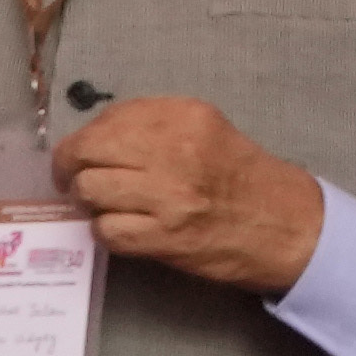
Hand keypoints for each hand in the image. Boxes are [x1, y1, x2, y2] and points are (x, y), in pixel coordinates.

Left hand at [51, 93, 330, 297]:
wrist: (284, 226)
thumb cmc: (242, 177)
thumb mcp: (206, 128)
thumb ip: (155, 124)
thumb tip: (97, 136)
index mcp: (184, 117)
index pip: (109, 119)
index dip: (84, 137)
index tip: (83, 152)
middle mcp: (175, 151)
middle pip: (89, 151)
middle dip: (71, 167)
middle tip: (72, 179)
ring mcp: (169, 196)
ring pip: (91, 190)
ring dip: (88, 200)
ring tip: (102, 204)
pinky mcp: (166, 238)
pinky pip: (108, 230)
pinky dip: (105, 230)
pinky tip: (120, 228)